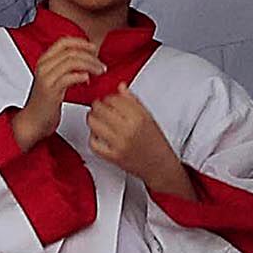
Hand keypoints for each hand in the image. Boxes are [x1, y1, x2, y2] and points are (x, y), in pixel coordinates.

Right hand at [15, 34, 103, 147]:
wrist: (33, 121)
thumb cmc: (46, 103)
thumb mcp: (55, 79)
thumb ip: (66, 67)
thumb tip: (87, 58)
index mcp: (44, 61)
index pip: (63, 42)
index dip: (81, 42)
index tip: (94, 48)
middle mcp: (43, 66)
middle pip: (71, 51)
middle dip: (90, 56)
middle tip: (101, 64)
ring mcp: (46, 78)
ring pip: (72, 62)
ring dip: (90, 65)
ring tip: (99, 72)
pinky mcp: (50, 90)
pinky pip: (69, 77)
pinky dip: (82, 76)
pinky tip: (88, 80)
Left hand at [86, 84, 191, 198]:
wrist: (160, 165)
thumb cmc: (155, 142)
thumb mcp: (148, 117)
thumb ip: (133, 100)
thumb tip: (121, 86)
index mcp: (139, 117)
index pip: (114, 99)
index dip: (108, 96)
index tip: (108, 99)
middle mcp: (128, 129)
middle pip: (101, 109)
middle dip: (98, 105)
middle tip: (99, 107)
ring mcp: (119, 144)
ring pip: (94, 123)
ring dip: (92, 118)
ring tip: (97, 118)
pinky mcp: (112, 156)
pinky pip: (93, 142)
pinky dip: (92, 136)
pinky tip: (98, 133)